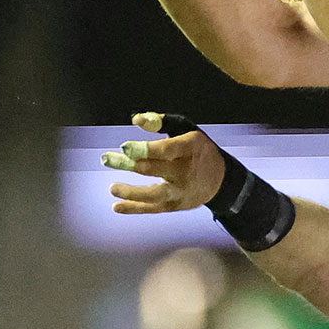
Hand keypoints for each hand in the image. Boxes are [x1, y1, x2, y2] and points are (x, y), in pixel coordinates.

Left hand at [100, 112, 224, 213]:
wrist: (221, 180)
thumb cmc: (198, 150)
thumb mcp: (187, 130)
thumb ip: (162, 123)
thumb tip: (136, 120)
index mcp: (189, 149)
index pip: (165, 150)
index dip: (144, 149)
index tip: (125, 147)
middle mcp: (185, 172)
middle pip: (154, 169)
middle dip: (129, 164)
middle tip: (107, 158)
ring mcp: (180, 191)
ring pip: (153, 194)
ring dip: (131, 192)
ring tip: (112, 188)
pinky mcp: (175, 204)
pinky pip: (153, 209)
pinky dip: (134, 208)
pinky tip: (117, 206)